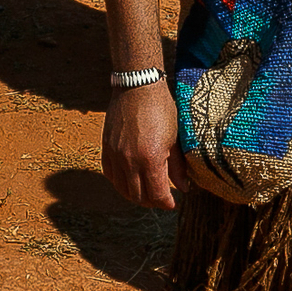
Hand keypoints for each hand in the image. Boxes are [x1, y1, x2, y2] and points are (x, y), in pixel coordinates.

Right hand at [103, 79, 184, 209]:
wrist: (137, 86)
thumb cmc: (161, 109)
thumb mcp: (175, 139)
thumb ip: (178, 167)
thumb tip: (185, 188)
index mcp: (150, 159)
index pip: (157, 194)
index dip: (166, 203)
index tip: (173, 203)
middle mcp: (130, 161)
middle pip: (138, 196)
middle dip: (152, 202)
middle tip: (161, 199)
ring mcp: (115, 155)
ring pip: (122, 189)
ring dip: (135, 195)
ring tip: (147, 193)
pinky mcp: (106, 148)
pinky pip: (110, 175)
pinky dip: (120, 183)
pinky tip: (130, 181)